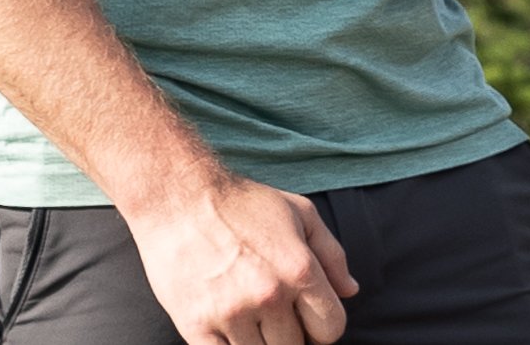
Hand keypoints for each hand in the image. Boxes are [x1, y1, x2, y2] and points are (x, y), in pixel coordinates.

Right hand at [127, 171, 357, 344]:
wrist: (179, 199)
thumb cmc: (243, 203)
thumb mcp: (300, 213)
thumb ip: (332, 254)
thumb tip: (350, 291)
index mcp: (300, 269)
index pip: (331, 328)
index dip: (323, 327)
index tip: (308, 319)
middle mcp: (269, 295)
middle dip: (291, 335)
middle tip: (275, 316)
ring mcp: (231, 313)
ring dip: (260, 343)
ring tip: (251, 319)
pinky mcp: (196, 326)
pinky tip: (230, 332)